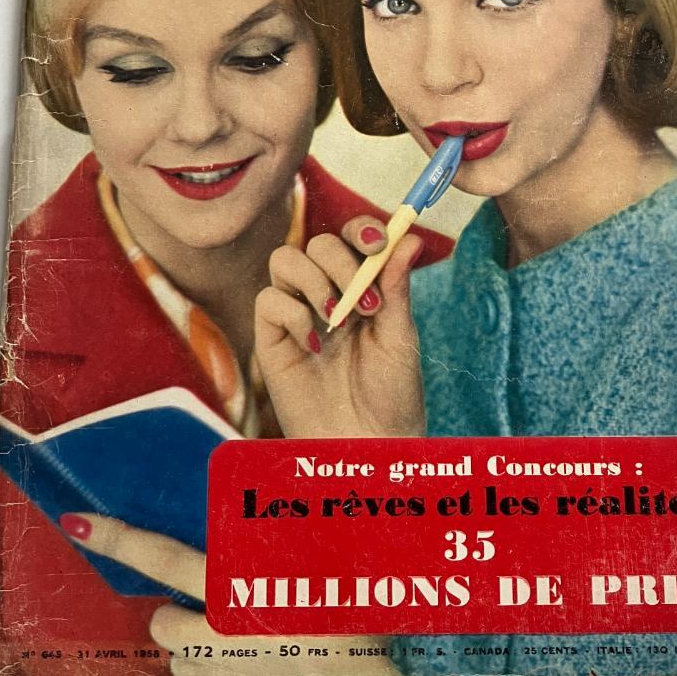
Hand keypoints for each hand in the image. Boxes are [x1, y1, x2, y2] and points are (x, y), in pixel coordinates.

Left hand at [61, 512, 397, 675]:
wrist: (380, 657)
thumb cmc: (345, 593)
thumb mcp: (306, 546)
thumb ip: (260, 534)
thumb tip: (229, 521)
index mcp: (237, 580)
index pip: (160, 555)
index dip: (116, 539)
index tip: (78, 523)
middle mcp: (222, 627)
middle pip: (163, 618)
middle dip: (179, 609)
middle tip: (218, 598)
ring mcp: (225, 667)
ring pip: (179, 654)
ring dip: (196, 640)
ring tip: (241, 628)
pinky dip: (213, 665)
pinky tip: (248, 652)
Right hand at [254, 216, 425, 438]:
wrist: (368, 446)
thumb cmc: (391, 396)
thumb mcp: (399, 337)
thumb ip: (396, 286)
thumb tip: (408, 236)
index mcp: (362, 288)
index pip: (352, 239)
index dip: (360, 229)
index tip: (376, 241)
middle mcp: (327, 294)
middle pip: (317, 243)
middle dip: (341, 261)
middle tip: (364, 301)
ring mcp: (296, 314)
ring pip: (284, 259)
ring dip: (314, 280)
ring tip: (339, 319)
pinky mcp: (271, 339)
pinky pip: (268, 300)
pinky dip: (293, 315)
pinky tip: (317, 346)